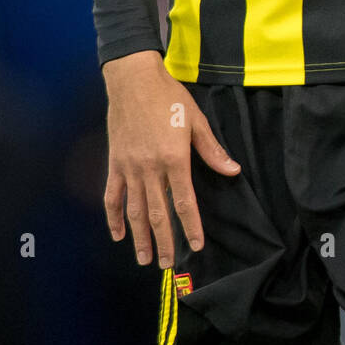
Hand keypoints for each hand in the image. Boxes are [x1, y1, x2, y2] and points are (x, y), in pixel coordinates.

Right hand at [102, 50, 240, 266]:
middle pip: (157, 213)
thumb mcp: (195, 120)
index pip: (184, 202)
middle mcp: (150, 168)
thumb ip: (212, 150)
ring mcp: (129, 167)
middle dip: (164, 241)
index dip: (190, 227)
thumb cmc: (168, 97)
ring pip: (134, 210)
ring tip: (144, 259)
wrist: (133, 80)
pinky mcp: (115, 163)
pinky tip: (118, 234)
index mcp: (174, 159)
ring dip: (140, 237)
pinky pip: (113, 195)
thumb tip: (232, 170)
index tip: (196, 246)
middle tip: (167, 264)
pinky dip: (114, 217)